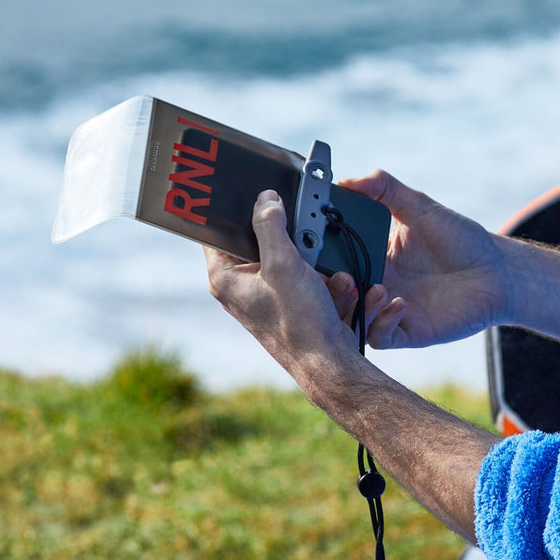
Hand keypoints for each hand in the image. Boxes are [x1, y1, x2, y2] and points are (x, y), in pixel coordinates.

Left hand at [205, 190, 389, 381]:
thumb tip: (265, 199)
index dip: (237, 211)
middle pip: (263, 241)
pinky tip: (340, 292)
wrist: (330, 364)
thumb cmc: (299, 322)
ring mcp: (268, 298)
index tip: (257, 194)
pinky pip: (309, 279)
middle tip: (308, 238)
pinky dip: (327, 281)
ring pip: (292, 260)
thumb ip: (270, 226)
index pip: (219, 231)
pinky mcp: (292, 306)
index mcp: (226, 278)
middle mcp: (242, 288)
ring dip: (317, 263)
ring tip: (331, 279)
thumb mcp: (283, 264)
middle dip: (292, 239)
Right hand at [336, 170, 507, 350]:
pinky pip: (380, 336)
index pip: (332, 256)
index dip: (318, 254)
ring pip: (350, 317)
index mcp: (371, 253)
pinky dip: (382, 321)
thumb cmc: (460, 238)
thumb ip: (385, 189)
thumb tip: (349, 180)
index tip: (312, 245)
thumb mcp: (420, 206)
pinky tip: (399, 302)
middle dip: (328, 285)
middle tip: (339, 273)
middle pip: (335, 290)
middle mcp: (374, 281)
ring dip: (354, 305)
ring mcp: (387, 308)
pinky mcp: (406, 330)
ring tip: (373, 286)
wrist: (497, 271)